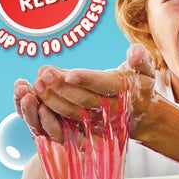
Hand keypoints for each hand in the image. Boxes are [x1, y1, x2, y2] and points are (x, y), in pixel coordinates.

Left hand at [14, 60, 135, 141]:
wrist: (140, 113)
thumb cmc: (138, 83)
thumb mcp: (144, 69)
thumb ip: (140, 59)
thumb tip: (136, 50)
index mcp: (124, 91)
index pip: (105, 86)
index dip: (88, 80)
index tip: (70, 73)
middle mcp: (111, 110)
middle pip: (84, 100)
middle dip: (63, 88)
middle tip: (43, 75)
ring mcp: (98, 122)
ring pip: (72, 114)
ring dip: (52, 100)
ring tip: (36, 84)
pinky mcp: (86, 128)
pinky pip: (66, 125)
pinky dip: (49, 115)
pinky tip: (34, 101)